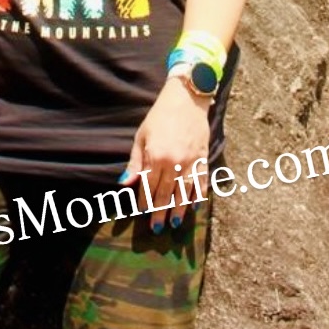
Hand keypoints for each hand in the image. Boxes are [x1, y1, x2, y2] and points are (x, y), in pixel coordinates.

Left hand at [121, 78, 210, 231]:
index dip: (144, 201)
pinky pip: (201, 181)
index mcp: (156, 156)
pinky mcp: (203, 158)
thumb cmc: (159, 117)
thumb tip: (125, 184)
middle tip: (156, 228)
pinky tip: (195, 206)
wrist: (186, 99)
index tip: (141, 213)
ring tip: (175, 223)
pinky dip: (199, 195)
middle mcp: (174, 162)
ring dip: (179, 209)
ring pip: (184, 192)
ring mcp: (191, 161)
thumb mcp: (141, 136)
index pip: (148, 186)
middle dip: (160, 212)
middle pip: (166, 193)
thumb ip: (135, 163)